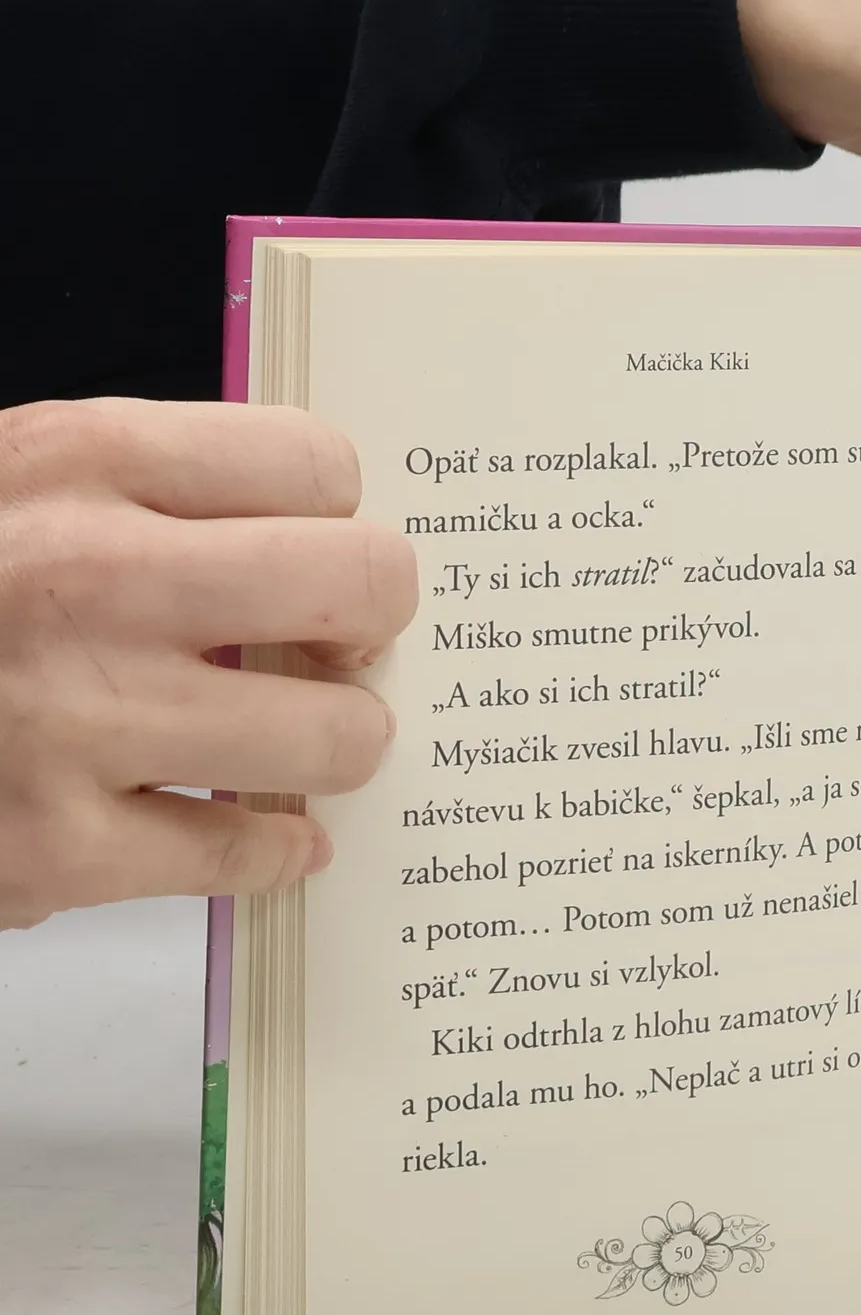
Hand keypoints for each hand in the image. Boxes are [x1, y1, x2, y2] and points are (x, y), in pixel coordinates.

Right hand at [0, 399, 415, 927]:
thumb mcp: (11, 491)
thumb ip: (148, 498)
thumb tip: (316, 533)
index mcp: (74, 463)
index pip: (318, 464)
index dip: (339, 518)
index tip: (322, 554)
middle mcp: (85, 579)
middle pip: (365, 586)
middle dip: (371, 626)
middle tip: (340, 648)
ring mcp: (75, 722)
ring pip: (337, 736)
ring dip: (334, 743)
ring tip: (293, 738)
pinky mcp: (57, 850)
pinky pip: (252, 851)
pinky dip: (275, 848)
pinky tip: (263, 829)